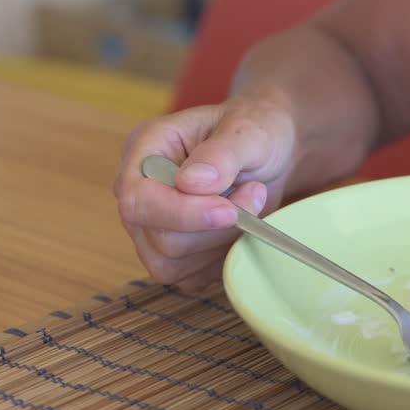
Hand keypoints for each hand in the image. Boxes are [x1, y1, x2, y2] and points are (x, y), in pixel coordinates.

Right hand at [114, 96, 297, 291]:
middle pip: (160, 240)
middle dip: (216, 227)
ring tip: (251, 203)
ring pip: (174, 264)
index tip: (228, 211)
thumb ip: (221, 154)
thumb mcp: (247, 130)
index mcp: (144, 150)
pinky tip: (240, 230)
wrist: (271, 152)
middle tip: (255, 193)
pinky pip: (190, 279)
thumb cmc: (254, 131)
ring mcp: (151, 227)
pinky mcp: (174, 255)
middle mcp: (139, 192)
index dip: (182, 213)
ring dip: (223, 241)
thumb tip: (191, 183)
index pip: (138, 200)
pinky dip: (222, 259)